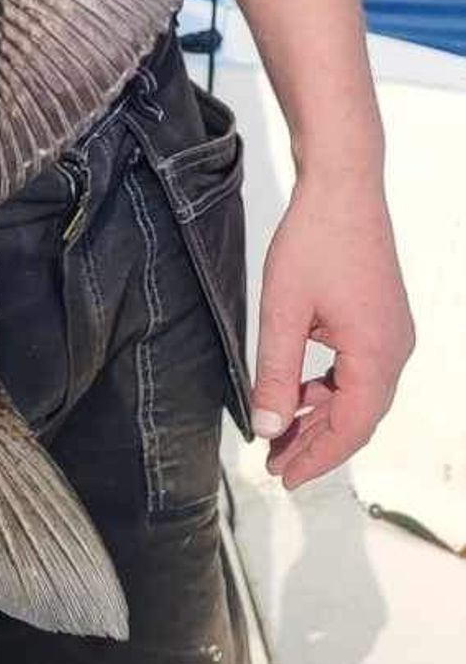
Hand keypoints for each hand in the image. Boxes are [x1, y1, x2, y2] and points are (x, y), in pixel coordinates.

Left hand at [251, 175, 414, 488]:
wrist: (343, 185)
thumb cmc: (315, 240)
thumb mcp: (283, 313)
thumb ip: (275, 375)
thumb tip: (268, 428)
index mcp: (376, 353)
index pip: (350, 428)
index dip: (316, 459)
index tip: (284, 478)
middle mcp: (395, 349)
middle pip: (358, 417)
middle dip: (316, 444)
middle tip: (275, 464)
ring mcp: (393, 334)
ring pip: (359, 395)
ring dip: (321, 416)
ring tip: (280, 432)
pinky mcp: (383, 320)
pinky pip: (360, 370)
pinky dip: (330, 388)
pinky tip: (299, 391)